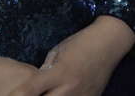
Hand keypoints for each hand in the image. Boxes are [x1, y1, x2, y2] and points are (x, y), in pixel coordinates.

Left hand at [8, 17, 134, 95]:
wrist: (109, 45)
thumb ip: (44, 72)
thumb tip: (32, 88)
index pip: (30, 90)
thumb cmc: (79, 44)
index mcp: (58, 73)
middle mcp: (69, 89)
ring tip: (47, 92)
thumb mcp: (56, 53)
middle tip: (25, 95)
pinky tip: (59, 94)